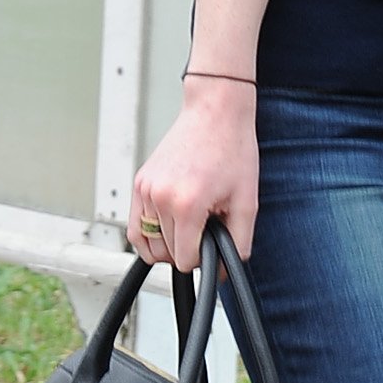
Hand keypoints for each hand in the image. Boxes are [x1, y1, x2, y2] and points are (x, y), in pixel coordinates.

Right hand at [127, 75, 259, 267]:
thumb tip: (224, 270)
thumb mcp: (247, 201)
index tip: (214, 242)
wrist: (215, 112)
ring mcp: (146, 189)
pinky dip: (149, 236)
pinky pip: (135, 227)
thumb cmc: (232, 149)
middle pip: (167, 253)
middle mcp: (160, 197)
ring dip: (169, 242)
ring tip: (191, 224)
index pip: (184, 260)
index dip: (203, 258)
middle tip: (207, 224)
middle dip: (188, 246)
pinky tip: (169, 229)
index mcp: (187, 204)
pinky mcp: (139, 183)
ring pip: (149, 244)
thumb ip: (238, 243)